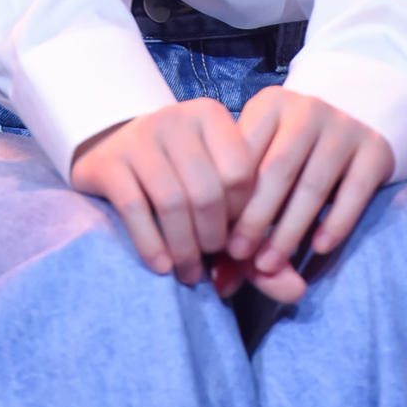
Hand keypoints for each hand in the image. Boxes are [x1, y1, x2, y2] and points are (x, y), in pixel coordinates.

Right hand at [69, 98, 256, 283]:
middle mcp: (176, 117)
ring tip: (190, 272)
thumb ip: (260, 239)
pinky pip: (135, 209)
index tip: (236, 237)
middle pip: (207, 190)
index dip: (243, 216)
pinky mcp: (109, 161)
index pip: (241, 171)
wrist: (117, 154)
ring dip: (185, 249)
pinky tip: (162, 266)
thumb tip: (297, 289)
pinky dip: (152, 245)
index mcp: (211, 117)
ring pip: (173, 201)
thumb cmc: (182, 179)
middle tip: (212, 259)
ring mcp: (139, 137)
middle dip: (214, 238)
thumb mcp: (220, 192)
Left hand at [211, 89, 393, 307]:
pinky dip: (334, 223)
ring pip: (313, 186)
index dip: (228, 198)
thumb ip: (241, 208)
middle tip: (240, 256)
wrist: (356, 114)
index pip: (244, 151)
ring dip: (288, 232)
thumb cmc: (292, 148)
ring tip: (268, 265)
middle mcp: (308, 109)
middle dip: (255, 219)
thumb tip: (222, 278)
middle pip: (277, 169)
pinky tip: (316, 248)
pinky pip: (353, 192)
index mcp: (271, 104)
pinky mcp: (375, 149)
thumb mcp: (262, 158)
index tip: (217, 237)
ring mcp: (344, 127)